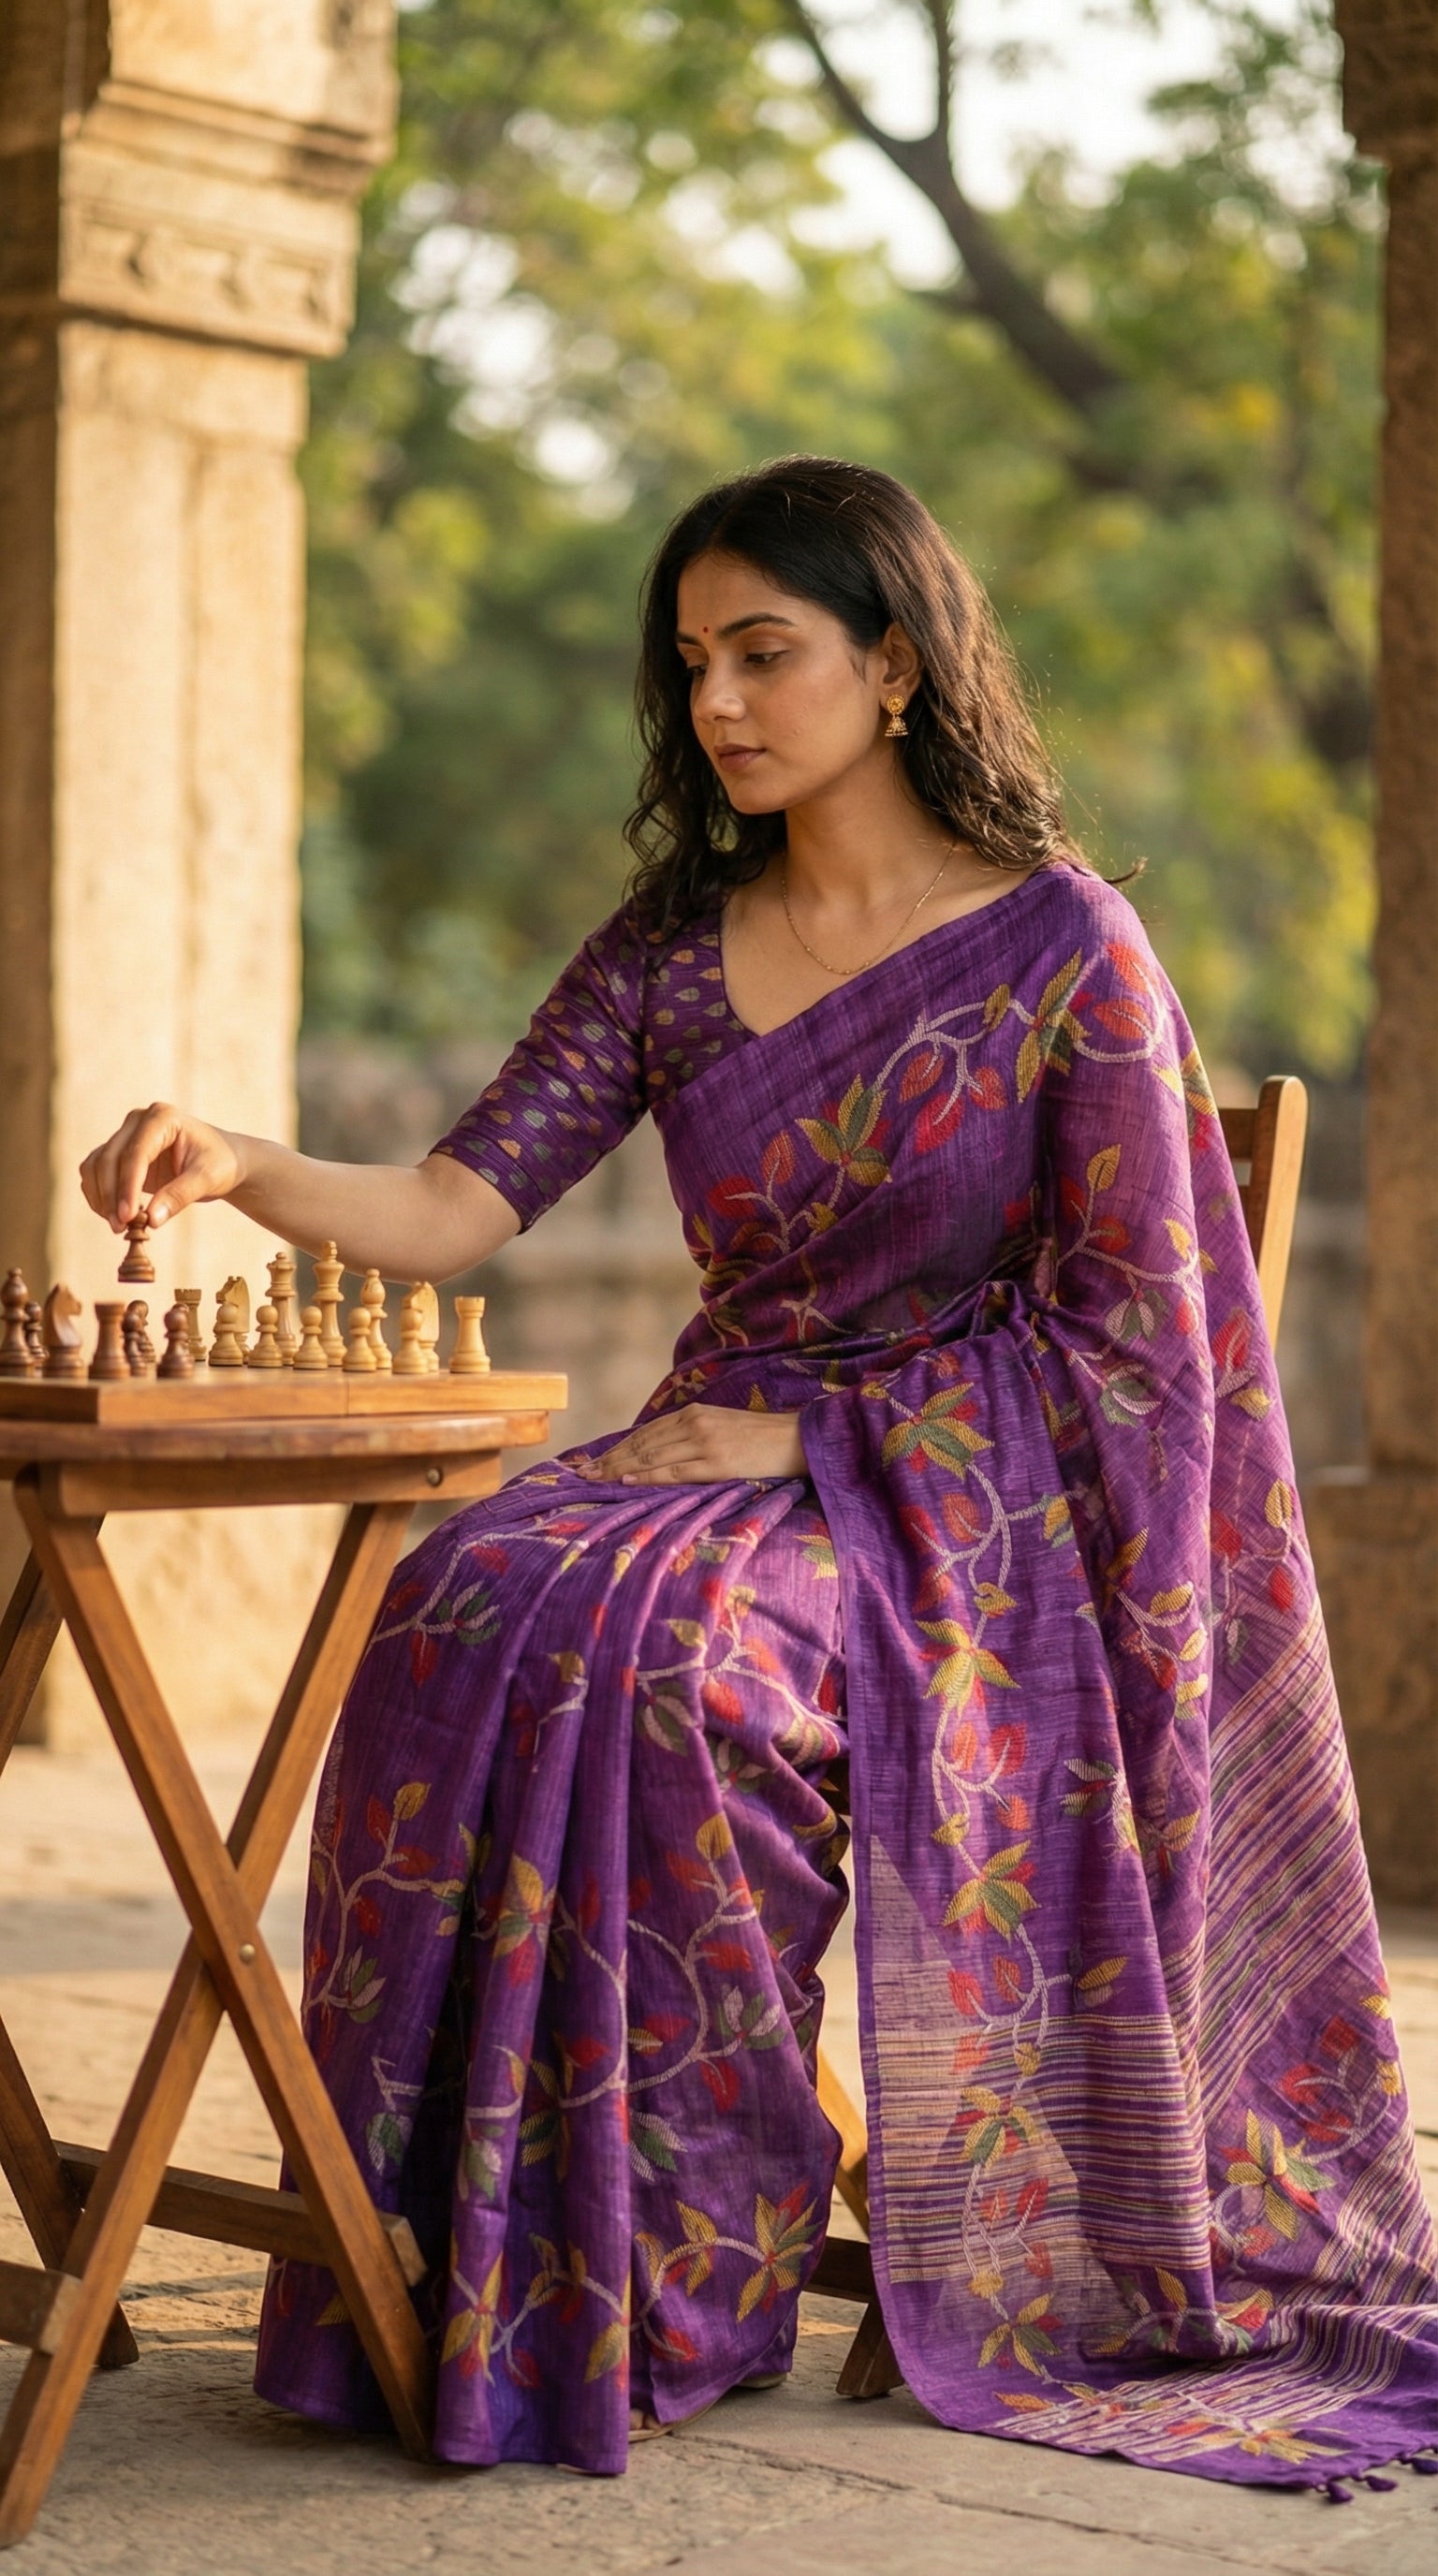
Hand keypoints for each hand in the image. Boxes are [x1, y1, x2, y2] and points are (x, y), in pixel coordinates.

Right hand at [80, 1102, 243, 1233]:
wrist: (221, 1159)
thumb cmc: (219, 1163)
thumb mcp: (208, 1179)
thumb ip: (180, 1195)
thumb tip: (152, 1219)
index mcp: (163, 1117)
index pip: (136, 1153)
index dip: (128, 1186)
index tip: (126, 1217)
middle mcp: (138, 1121)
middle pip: (109, 1158)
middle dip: (111, 1195)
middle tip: (119, 1227)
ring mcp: (125, 1135)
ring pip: (96, 1164)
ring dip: (100, 1196)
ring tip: (117, 1225)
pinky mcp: (119, 1152)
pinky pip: (95, 1172)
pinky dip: (98, 1195)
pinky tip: (114, 1216)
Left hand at [577, 1404, 806, 1485]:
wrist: (795, 1439)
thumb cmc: (758, 1438)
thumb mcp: (719, 1426)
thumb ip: (689, 1435)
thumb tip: (656, 1454)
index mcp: (693, 1413)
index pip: (644, 1434)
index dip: (615, 1449)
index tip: (592, 1462)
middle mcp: (694, 1424)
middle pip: (640, 1445)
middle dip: (608, 1460)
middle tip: (581, 1474)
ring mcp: (704, 1443)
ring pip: (651, 1457)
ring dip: (618, 1469)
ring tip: (594, 1479)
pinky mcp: (716, 1463)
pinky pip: (674, 1472)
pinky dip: (647, 1477)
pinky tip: (626, 1482)